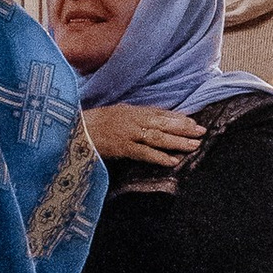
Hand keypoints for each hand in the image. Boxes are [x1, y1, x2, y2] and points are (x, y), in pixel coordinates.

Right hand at [80, 101, 202, 166]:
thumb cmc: (91, 124)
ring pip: (157, 137)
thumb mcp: (115, 114)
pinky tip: (173, 161)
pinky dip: (159, 157)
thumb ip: (134, 116)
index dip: (178, 117)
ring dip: (177, 142)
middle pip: (163, 123)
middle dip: (183, 128)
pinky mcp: (121, 147)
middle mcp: (132, 119)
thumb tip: (155, 119)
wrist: (71, 130)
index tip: (194, 122)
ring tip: (193, 146)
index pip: (160, 113)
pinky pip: (143, 152)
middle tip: (202, 132)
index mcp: (131, 111)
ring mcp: (127, 133)